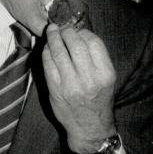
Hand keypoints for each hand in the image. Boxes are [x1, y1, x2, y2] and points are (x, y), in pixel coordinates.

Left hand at [42, 24, 116, 151]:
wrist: (89, 127)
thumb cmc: (98, 99)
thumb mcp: (106, 78)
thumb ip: (96, 57)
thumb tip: (79, 33)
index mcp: (105, 73)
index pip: (93, 43)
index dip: (83, 32)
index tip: (77, 29)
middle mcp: (89, 79)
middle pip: (75, 44)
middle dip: (66, 31)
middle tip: (61, 27)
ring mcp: (70, 85)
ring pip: (58, 52)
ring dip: (53, 38)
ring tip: (51, 31)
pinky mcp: (55, 90)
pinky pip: (48, 65)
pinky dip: (46, 52)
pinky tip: (47, 47)